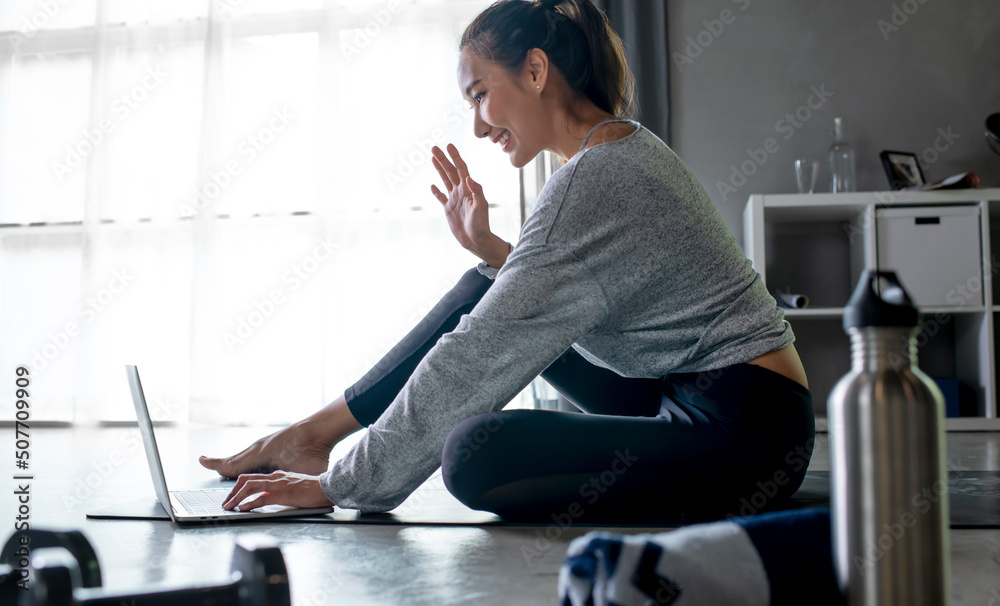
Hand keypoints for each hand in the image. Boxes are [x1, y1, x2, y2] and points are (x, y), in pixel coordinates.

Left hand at [221, 470, 332, 510]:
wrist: (327, 487)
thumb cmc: (313, 489)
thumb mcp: (292, 487)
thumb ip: (278, 491)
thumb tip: (264, 500)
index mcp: (277, 475)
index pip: (252, 478)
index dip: (238, 487)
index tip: (231, 497)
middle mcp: (275, 477)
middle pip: (246, 480)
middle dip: (232, 491)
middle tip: (225, 502)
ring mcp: (278, 485)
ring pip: (250, 487)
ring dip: (236, 497)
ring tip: (229, 506)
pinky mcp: (283, 494)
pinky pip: (261, 498)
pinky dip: (249, 504)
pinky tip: (243, 509)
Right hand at [430, 144, 509, 267]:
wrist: (476, 240)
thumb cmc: (481, 224)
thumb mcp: (481, 207)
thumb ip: (477, 191)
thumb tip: (469, 177)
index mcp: (469, 189)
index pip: (461, 169)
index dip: (455, 157)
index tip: (449, 145)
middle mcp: (461, 191)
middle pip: (451, 171)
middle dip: (443, 159)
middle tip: (434, 147)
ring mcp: (454, 199)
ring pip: (445, 180)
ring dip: (439, 169)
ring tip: (433, 158)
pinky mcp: (449, 209)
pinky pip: (441, 197)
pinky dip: (436, 191)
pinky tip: (432, 186)